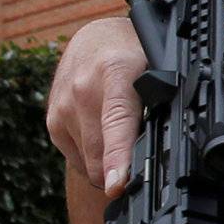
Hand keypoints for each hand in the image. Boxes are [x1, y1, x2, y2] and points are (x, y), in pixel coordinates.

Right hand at [47, 16, 144, 194]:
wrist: (94, 39)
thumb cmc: (131, 53)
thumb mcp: (156, 67)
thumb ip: (161, 102)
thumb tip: (170, 145)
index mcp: (115, 72)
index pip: (116, 121)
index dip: (118, 157)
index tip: (117, 184)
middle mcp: (82, 90)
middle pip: (101, 155)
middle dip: (122, 171)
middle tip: (144, 164)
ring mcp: (62, 107)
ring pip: (90, 163)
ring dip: (107, 163)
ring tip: (122, 136)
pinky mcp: (53, 121)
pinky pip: (78, 160)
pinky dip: (94, 158)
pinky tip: (105, 135)